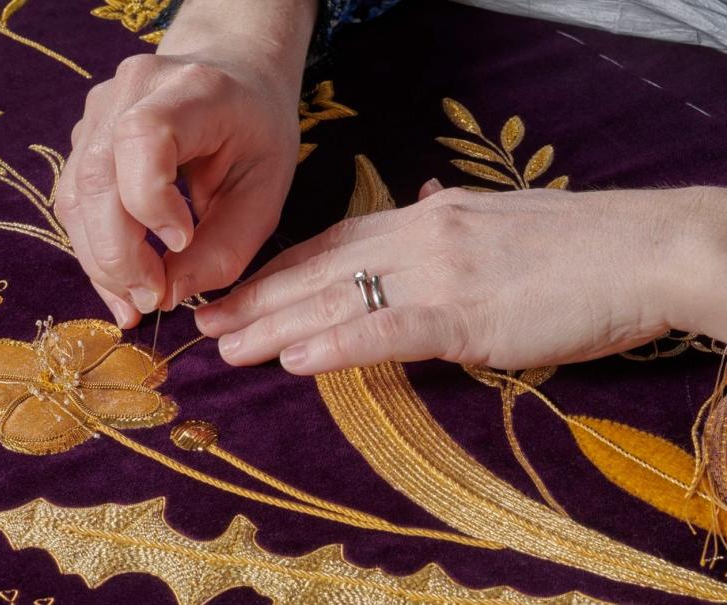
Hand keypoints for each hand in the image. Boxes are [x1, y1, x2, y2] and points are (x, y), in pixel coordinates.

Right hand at [55, 0, 315, 327]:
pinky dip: (95, 249)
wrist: (233, 74)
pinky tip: (122, 282)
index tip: (183, 242)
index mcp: (192, 90)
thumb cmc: (256, 134)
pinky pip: (74, 202)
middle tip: (153, 301)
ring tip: (137, 303)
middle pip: (97, 178)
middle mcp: (132, 90)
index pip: (143, 138)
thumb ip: (223, 249)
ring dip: (101, 261)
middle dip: (119, 255)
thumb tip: (168, 295)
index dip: (151, 201)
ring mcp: (98, 110)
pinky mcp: (83, 136)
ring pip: (75, 197)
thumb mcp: (265, 194)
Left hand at [195, 183, 726, 373]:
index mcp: (425, 219)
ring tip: (226, 345)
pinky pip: (386, 330)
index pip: (332, 244)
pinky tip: (294, 361)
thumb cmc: (574, 248)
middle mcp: (419, 237)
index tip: (239, 289)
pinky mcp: (466, 313)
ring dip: (275, 325)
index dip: (279, 270)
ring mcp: (439, 273)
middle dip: (258, 298)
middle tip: (206, 321)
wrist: (643, 250)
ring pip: (337, 299)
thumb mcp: (494, 226)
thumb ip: (446, 233)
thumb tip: (417, 226)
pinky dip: (336, 346)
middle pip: (319, 269)